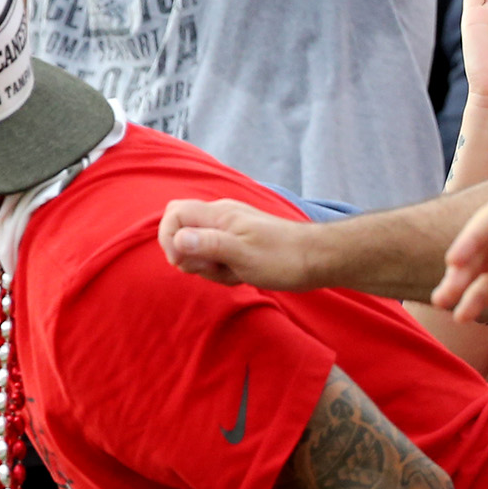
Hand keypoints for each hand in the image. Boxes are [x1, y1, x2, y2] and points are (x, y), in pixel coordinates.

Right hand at [157, 197, 321, 288]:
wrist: (318, 259)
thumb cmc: (283, 257)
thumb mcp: (242, 255)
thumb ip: (208, 244)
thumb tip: (177, 239)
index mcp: (219, 214)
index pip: (174, 214)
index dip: (168, 239)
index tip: (182, 261)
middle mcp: (221, 217)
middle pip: (182, 233)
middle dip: (189, 258)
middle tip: (214, 269)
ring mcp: (230, 229)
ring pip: (198, 248)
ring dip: (208, 268)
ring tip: (234, 273)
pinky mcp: (238, 241)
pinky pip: (215, 255)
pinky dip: (221, 269)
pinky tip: (241, 274)